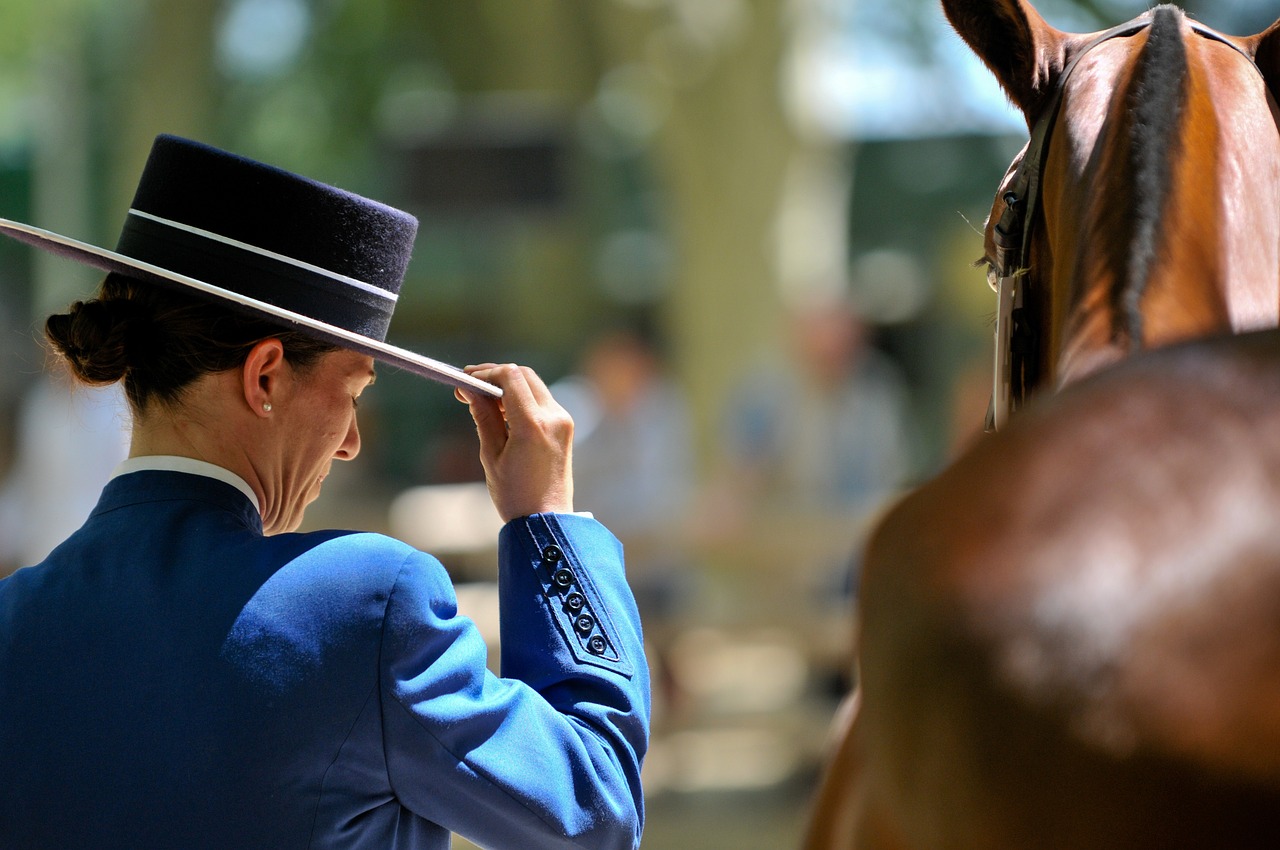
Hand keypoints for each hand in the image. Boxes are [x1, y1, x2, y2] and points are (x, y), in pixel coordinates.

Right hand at [456, 363, 574, 521]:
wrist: (547, 521)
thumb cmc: (515, 495)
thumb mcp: (491, 455)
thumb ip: (484, 418)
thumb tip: (472, 391)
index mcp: (532, 425)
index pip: (510, 377)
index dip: (485, 374)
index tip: (465, 381)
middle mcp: (554, 417)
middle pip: (524, 375)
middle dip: (496, 376)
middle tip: (470, 386)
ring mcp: (563, 421)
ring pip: (534, 385)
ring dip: (509, 386)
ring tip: (482, 401)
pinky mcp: (566, 428)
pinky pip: (541, 401)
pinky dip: (521, 398)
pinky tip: (502, 412)